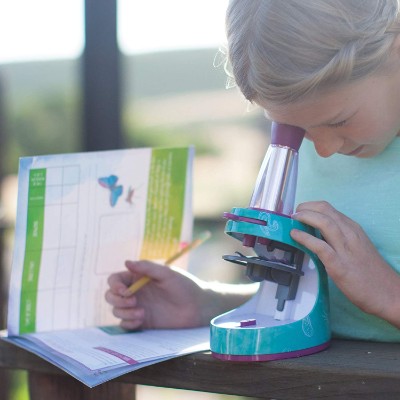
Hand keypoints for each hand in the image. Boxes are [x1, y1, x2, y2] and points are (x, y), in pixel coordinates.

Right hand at [105, 260, 212, 329]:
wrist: (197, 307)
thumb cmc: (184, 286)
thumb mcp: (167, 274)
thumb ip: (147, 268)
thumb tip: (126, 262)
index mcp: (138, 278)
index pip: (115, 279)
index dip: (114, 285)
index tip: (124, 290)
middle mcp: (135, 292)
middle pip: (111, 296)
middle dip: (117, 300)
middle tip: (134, 302)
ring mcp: (137, 307)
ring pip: (116, 311)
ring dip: (124, 313)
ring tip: (141, 313)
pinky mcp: (142, 322)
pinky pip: (125, 325)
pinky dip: (128, 323)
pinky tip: (141, 320)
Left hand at [290, 201, 399, 326]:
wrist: (388, 294)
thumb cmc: (369, 272)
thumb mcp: (355, 246)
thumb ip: (337, 238)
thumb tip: (314, 233)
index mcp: (353, 229)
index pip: (329, 209)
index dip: (311, 206)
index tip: (300, 210)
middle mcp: (350, 234)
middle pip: (325, 210)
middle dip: (305, 208)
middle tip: (293, 213)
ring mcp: (345, 249)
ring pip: (324, 223)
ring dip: (305, 217)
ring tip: (293, 219)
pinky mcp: (339, 265)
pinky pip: (320, 247)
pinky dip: (306, 238)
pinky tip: (295, 236)